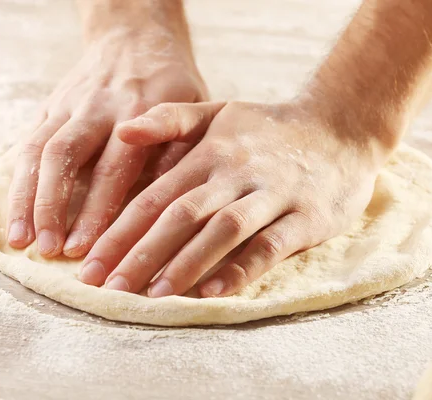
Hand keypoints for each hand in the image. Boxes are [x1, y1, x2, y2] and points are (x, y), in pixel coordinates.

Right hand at [6, 27, 207, 257]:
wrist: (135, 36)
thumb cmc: (172, 82)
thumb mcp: (193, 105)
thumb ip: (179, 145)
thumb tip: (170, 196)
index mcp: (139, 110)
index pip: (114, 166)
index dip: (98, 208)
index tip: (87, 246)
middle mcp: (98, 107)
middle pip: (67, 157)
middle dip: (54, 206)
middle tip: (51, 249)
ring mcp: (70, 106)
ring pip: (40, 151)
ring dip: (28, 198)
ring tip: (21, 241)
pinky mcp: (51, 107)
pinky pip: (28, 144)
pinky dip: (19, 181)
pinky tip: (16, 214)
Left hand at [79, 100, 392, 296]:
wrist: (340, 127)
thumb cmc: (270, 128)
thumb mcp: (220, 111)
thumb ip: (171, 120)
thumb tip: (122, 133)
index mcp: (210, 151)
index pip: (156, 195)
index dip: (120, 230)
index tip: (90, 264)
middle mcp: (236, 172)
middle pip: (181, 214)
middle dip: (140, 252)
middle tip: (107, 287)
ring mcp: (272, 194)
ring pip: (222, 230)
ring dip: (185, 263)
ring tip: (151, 295)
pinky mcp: (305, 217)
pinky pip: (270, 245)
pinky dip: (241, 268)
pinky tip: (213, 293)